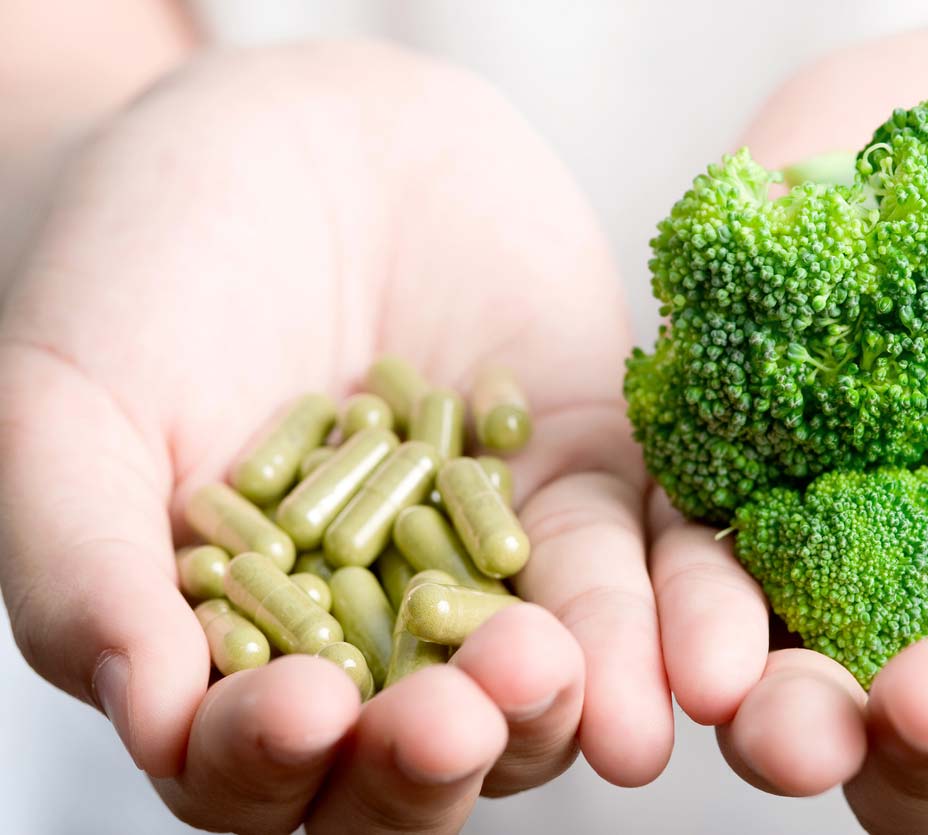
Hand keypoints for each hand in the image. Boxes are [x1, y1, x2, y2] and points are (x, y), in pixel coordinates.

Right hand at [0, 42, 671, 834]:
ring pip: (536, 680)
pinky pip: (634, 562)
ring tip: (570, 689)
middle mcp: (377, 632)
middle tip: (459, 723)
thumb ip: (87, 573)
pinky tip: (694, 658)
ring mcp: (489, 566)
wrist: (292, 132)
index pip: (254, 762)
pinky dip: (663, 612)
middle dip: (437, 758)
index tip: (303, 712)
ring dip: (561, 699)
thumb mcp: (69, 410)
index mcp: (237, 647)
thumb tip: (159, 723)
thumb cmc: (148, 273)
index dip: (271, 762)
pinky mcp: (584, 484)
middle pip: (413, 753)